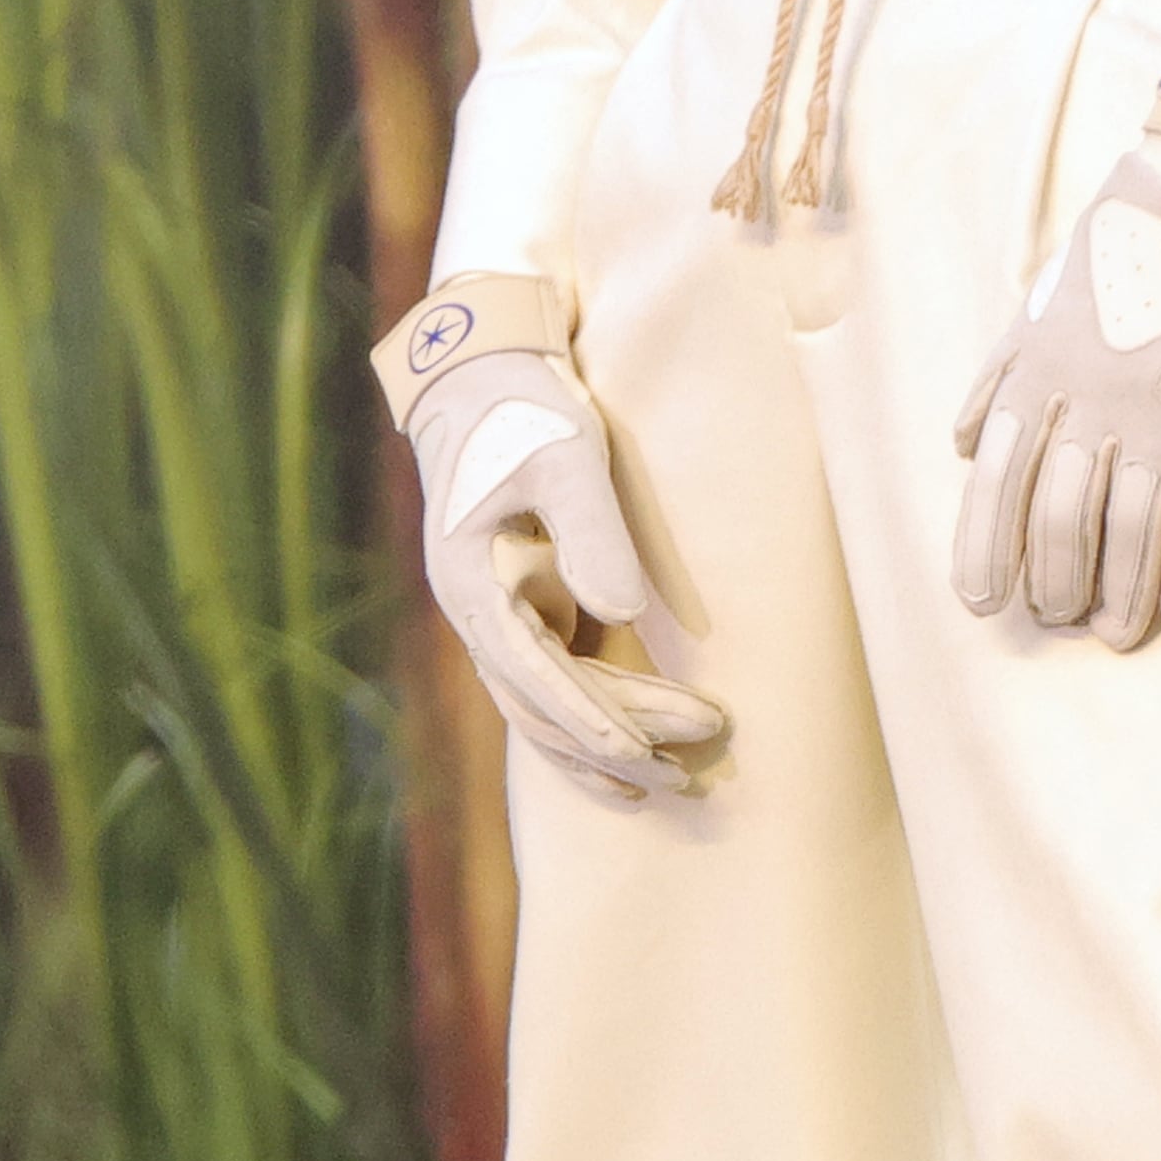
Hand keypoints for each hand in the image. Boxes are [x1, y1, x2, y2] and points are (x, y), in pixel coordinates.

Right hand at [407, 345, 726, 796]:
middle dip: (615, 742)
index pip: (532, 675)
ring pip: (549, 704)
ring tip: (673, 781)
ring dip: (607, 743)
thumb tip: (622, 612)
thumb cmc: (527, 411)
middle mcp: (475, 616)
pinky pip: (555, 684)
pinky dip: (591, 721)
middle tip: (690, 773)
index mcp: (470, 584)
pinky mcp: (522, 611)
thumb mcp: (564, 456)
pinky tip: (629, 754)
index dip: (589, 719)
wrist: (487, 380)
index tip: (642, 751)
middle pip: (545, 705)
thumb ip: (591, 530)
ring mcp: (496, 618)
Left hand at [950, 102, 1160, 650]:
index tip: (983, 600)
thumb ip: (997, 375)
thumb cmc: (1119, 244)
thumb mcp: (1034, 299)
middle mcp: (1089, 404)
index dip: (986, 548)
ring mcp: (1157, 416)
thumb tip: (961, 445)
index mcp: (1038, 374)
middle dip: (1055, 584)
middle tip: (1061, 616)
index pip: (996, 482)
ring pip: (1128, 534)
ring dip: (1120, 596)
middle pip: (1060, 522)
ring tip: (1115, 632)